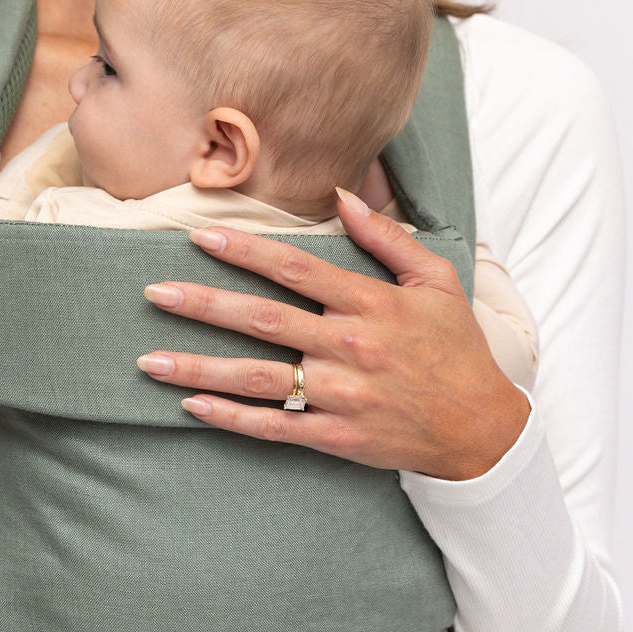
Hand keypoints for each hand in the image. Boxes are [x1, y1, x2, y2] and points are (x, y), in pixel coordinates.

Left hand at [137, 190, 530, 480]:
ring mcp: (341, 395)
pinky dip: (231, 418)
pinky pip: (275, 427)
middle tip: (154, 293)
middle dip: (204, 305)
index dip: (245, 251)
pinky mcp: (337, 437)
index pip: (296, 269)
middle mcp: (350, 347)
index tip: (200, 237)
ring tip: (150, 360)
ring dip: (200, 368)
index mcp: (371, 303)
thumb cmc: (456, 349)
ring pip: (258, 378)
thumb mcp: (437, 281)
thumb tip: (344, 194)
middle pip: (263, 320)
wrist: (482, 429)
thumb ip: (388, 237)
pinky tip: (192, 407)